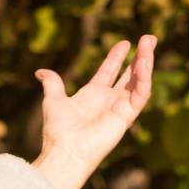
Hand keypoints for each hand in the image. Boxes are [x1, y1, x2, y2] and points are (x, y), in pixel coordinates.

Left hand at [29, 35, 156, 188]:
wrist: (66, 150)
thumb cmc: (59, 130)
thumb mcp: (53, 100)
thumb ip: (52, 83)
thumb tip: (40, 72)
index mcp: (92, 95)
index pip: (108, 72)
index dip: (116, 58)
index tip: (125, 43)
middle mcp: (108, 100)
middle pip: (129, 75)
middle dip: (139, 56)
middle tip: (148, 38)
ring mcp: (120, 107)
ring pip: (139, 81)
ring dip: (145, 61)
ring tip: (149, 42)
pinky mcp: (128, 115)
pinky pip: (141, 93)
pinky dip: (144, 78)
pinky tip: (145, 62)